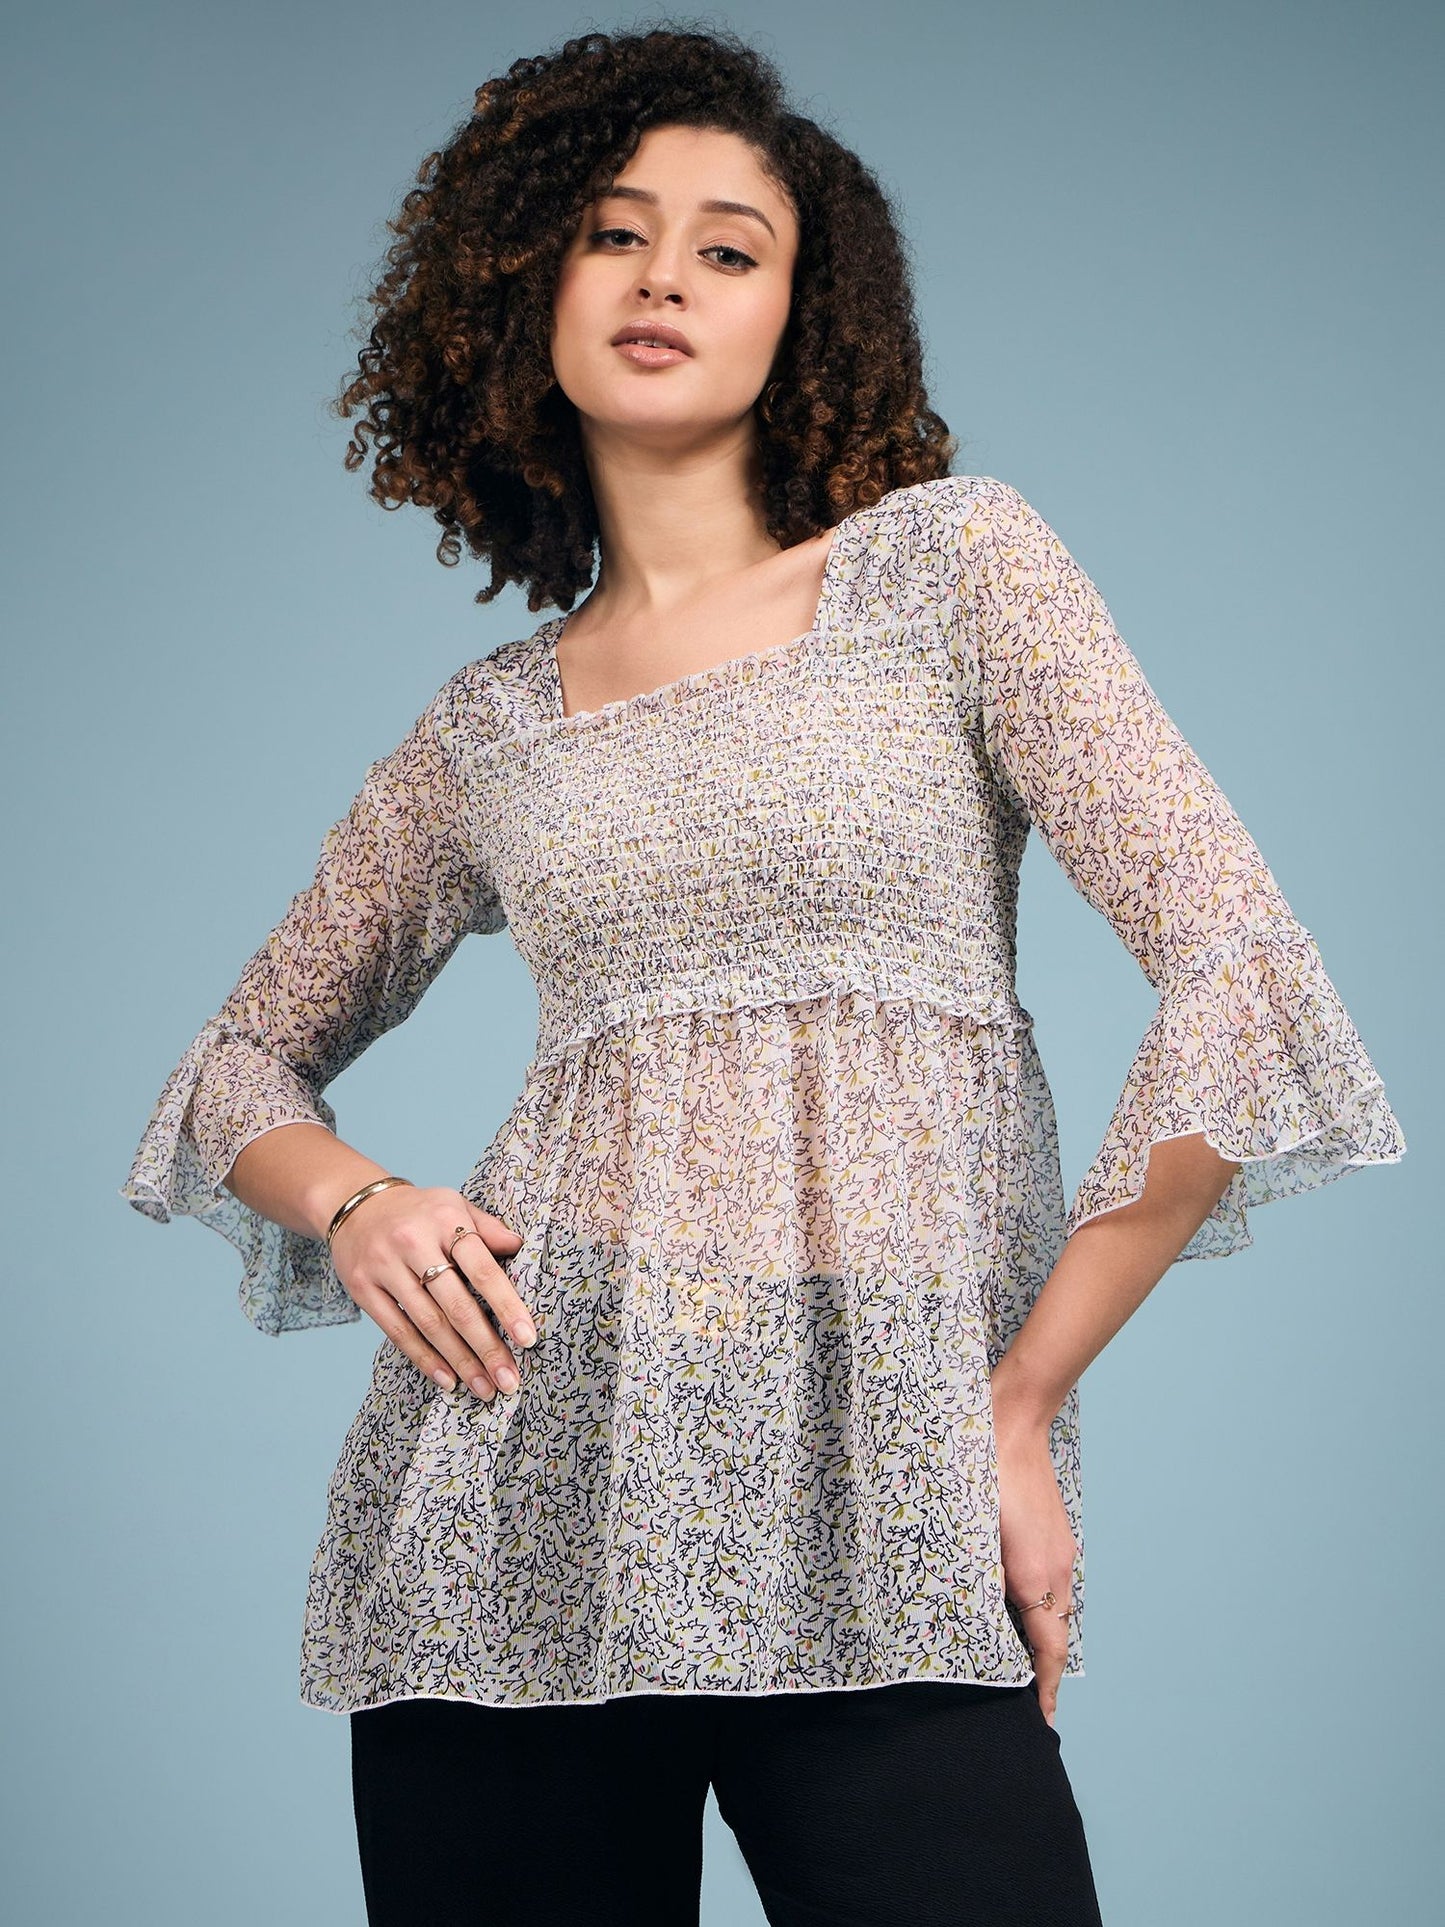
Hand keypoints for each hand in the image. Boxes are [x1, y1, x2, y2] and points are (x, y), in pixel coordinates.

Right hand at [329, 1185, 531, 1399]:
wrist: (355, 1205)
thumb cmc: (418, 1211)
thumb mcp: (455, 1205)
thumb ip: (488, 1228)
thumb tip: (520, 1246)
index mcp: (445, 1219)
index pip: (483, 1269)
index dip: (507, 1306)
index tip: (527, 1339)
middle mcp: (414, 1243)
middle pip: (456, 1304)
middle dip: (486, 1347)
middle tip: (508, 1379)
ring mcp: (384, 1266)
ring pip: (428, 1323)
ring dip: (460, 1361)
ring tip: (483, 1387)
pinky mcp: (362, 1288)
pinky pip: (397, 1330)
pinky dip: (424, 1358)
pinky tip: (446, 1378)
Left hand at [992, 1397, 1076, 1728]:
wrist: (1012, 1420)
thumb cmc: (979, 1472)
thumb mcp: (967, 1532)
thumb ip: (974, 1578)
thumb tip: (971, 1613)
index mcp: (1035, 1576)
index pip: (1049, 1651)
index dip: (1045, 1689)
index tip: (1041, 1720)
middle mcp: (1057, 1569)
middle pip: (1055, 1635)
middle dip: (1042, 1669)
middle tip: (1021, 1697)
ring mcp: (1061, 1551)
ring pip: (1056, 1609)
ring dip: (1040, 1635)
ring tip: (1018, 1658)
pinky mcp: (1057, 1535)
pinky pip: (1054, 1584)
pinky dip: (1040, 1606)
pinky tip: (1016, 1604)